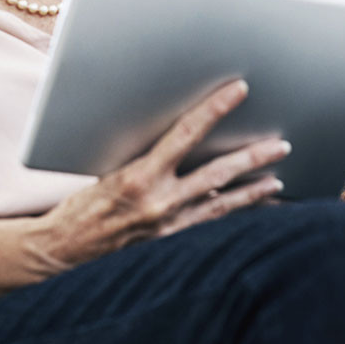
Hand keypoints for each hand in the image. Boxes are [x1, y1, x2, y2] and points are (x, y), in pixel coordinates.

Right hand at [36, 79, 290, 268]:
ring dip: (253, 192)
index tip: (238, 90)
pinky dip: (235, 220)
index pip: (186, 133)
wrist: (63, 253)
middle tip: (281, 144)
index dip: (214, 109)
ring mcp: (169, 229)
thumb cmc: (82, 206)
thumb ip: (145, 154)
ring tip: (277, 181)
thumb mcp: (108, 168)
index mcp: (139, 176)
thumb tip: (181, 132)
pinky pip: (212, 230)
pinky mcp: (171, 249)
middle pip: (218, 174)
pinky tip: (254, 216)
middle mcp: (159, 203)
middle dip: (253, 157)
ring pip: (223, 206)